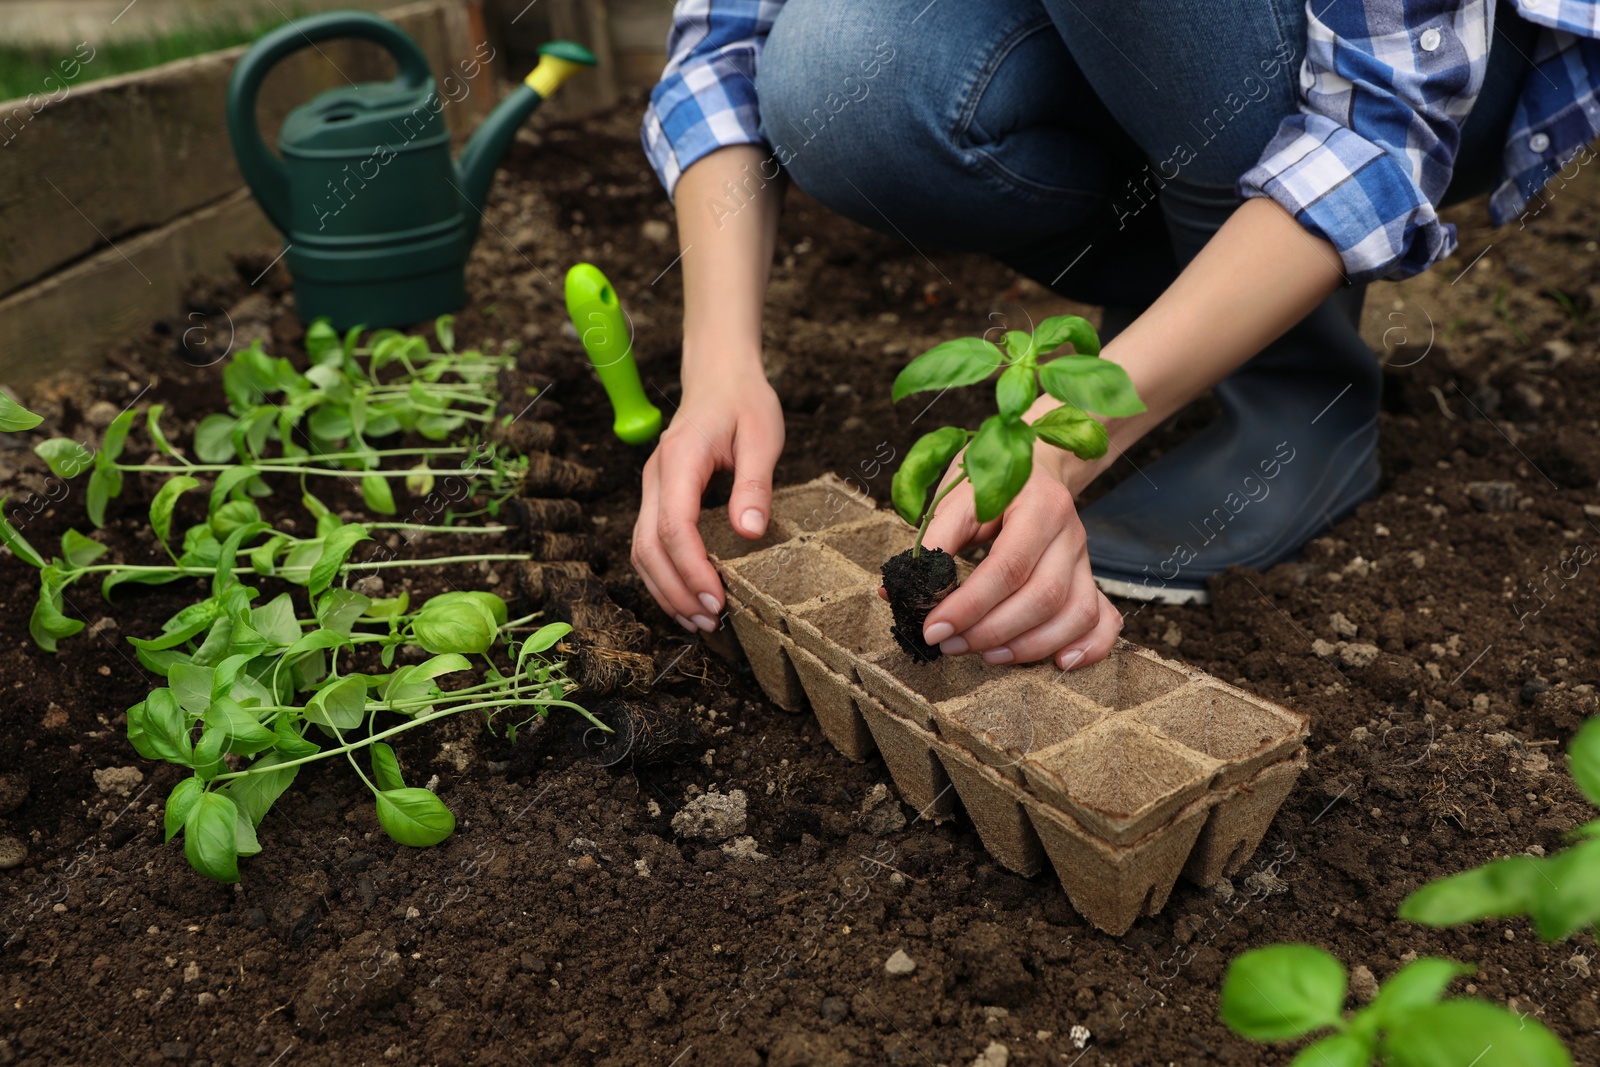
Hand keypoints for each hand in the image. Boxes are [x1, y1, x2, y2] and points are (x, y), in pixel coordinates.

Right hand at [631, 363, 784, 631]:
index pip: (674, 526)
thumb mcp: (763, 436)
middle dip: (676, 591)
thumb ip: (755, 484)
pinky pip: (648, 543)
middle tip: (712, 623)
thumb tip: (750, 532)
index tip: (718, 600)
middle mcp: (656, 476)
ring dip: (666, 590)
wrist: (720, 376)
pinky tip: (687, 598)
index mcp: (680, 459)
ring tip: (699, 622)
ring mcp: (651, 486)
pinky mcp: (657, 496)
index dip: (693, 570)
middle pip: (648, 547)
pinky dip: (663, 576)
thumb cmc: (745, 402)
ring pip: (641, 550)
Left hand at [914, 445, 1121, 668]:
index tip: (934, 629)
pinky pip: (1103, 620)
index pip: (1008, 567)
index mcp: (1039, 505)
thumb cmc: (989, 481)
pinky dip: (1088, 648)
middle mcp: (1070, 534)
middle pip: (1043, 597)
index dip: (969, 605)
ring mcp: (1085, 559)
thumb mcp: (956, 498)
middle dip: (992, 631)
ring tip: (986, 655)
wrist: (1032, 460)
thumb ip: (932, 543)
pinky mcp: (1091, 579)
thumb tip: (900, 592)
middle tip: (950, 645)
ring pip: (1074, 614)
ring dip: (1029, 646)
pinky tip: (1058, 663)